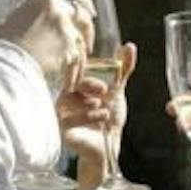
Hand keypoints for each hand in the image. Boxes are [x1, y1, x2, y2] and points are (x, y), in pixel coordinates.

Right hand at [0, 0, 94, 90]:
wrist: (5, 66)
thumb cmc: (2, 48)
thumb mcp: (10, 23)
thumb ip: (23, 20)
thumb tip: (23, 25)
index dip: (85, 2)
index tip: (91, 11)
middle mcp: (57, 11)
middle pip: (83, 18)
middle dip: (89, 33)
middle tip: (88, 45)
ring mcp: (66, 30)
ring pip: (82, 44)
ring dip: (81, 59)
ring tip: (74, 73)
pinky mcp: (70, 51)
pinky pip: (78, 63)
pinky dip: (75, 74)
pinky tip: (69, 84)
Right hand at [62, 41, 134, 170]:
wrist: (108, 144)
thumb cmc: (108, 116)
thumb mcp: (116, 90)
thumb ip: (123, 69)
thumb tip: (130, 46)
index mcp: (74, 84)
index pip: (74, 69)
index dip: (81, 63)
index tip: (93, 62)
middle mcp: (64, 96)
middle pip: (68, 83)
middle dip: (87, 84)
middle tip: (104, 89)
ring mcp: (60, 112)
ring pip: (66, 100)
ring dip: (85, 101)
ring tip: (101, 104)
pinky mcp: (61, 129)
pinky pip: (66, 120)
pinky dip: (85, 116)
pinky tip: (102, 115)